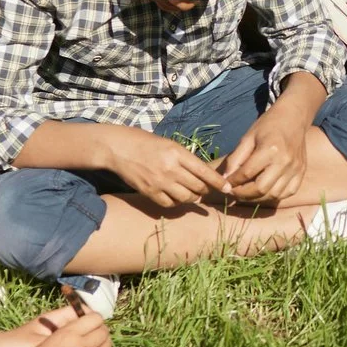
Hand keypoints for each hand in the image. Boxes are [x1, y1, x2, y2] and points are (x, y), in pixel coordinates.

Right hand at [103, 124, 228, 208]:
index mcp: (177, 153)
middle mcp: (170, 168)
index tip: (228, 188)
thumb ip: (185, 158)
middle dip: (205, 190)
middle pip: (198, 187)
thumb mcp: (169, 144)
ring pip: (186, 198)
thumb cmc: (145, 142)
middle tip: (205, 189)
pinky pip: (169, 204)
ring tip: (191, 194)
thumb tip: (202, 175)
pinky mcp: (149, 192)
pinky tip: (175, 197)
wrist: (118, 148)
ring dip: (192, 198)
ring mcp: (159, 182)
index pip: (204, 171)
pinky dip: (176, 203)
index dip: (218, 182)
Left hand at [221, 106, 309, 203]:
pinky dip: (274, 196)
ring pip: (273, 195)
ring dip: (257, 198)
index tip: (225, 184)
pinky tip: (264, 192)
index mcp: (270, 150)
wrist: (294, 118)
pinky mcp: (301, 173)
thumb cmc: (268, 125)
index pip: (247, 173)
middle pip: (261, 189)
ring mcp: (295, 169)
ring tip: (246, 194)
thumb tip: (226, 179)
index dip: (233, 182)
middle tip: (234, 192)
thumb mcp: (248, 137)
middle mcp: (285, 162)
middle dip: (243, 194)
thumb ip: (236, 158)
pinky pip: (287, 193)